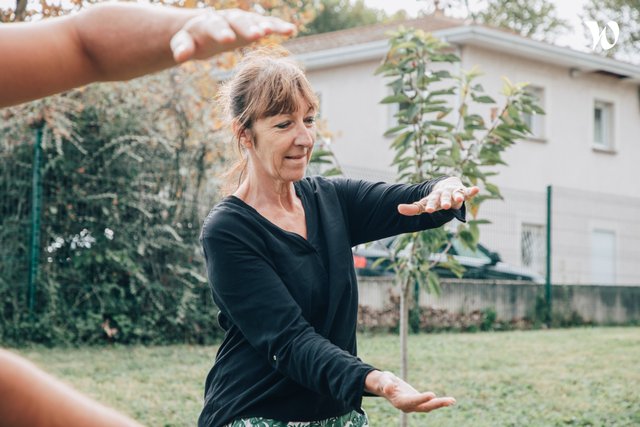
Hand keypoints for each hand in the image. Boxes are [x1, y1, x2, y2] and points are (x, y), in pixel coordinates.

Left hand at [170, 8, 296, 62]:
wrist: (205, 28)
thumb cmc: (195, 39)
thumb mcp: (185, 43)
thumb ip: (182, 48)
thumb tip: (180, 56)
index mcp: (209, 22)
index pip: (214, 25)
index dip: (221, 31)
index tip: (227, 39)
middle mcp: (228, 17)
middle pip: (238, 21)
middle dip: (247, 27)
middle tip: (256, 35)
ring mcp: (243, 20)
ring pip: (255, 21)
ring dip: (265, 26)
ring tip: (276, 31)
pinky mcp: (254, 25)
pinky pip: (268, 25)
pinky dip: (278, 26)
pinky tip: (291, 30)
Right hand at [366, 370, 455, 412]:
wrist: (386, 385)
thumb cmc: (384, 381)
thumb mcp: (384, 380)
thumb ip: (386, 384)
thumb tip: (389, 387)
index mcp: (399, 402)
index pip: (412, 401)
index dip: (421, 399)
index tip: (432, 395)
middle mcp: (408, 406)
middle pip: (424, 407)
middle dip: (436, 404)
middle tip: (449, 401)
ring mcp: (414, 406)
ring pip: (429, 406)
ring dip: (441, 404)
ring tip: (452, 401)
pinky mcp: (419, 402)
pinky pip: (431, 403)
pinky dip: (440, 402)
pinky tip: (450, 401)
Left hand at [397, 177, 479, 215]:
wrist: (447, 185)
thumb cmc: (435, 199)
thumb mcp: (424, 204)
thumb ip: (412, 209)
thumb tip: (398, 209)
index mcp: (434, 197)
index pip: (431, 201)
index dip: (430, 205)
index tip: (428, 210)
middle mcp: (444, 194)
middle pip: (444, 197)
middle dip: (444, 201)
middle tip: (445, 206)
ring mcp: (454, 192)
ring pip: (456, 194)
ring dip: (457, 196)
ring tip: (459, 199)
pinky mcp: (463, 191)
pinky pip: (468, 191)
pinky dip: (472, 191)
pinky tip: (476, 189)